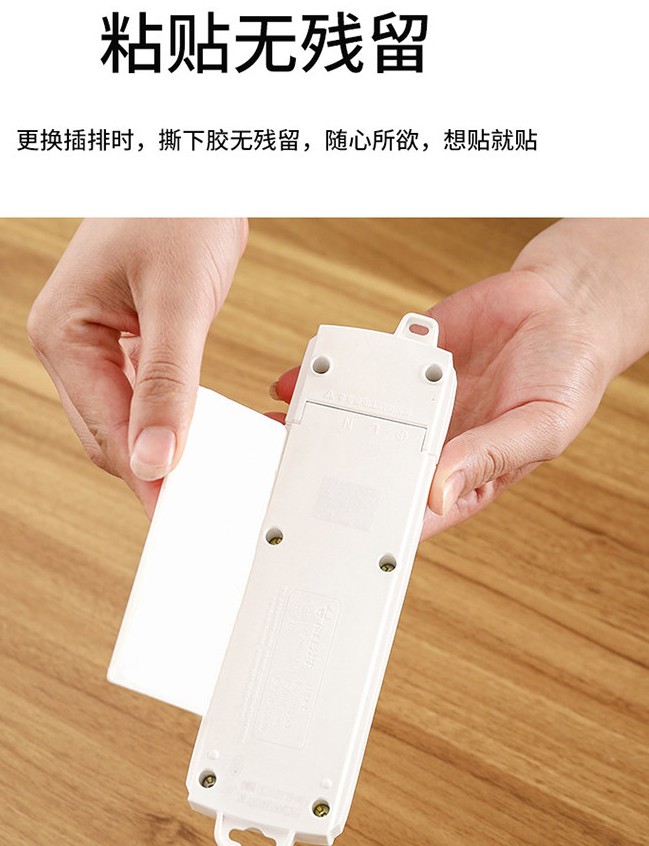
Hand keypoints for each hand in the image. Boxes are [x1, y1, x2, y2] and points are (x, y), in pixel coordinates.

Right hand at [28, 218, 247, 515]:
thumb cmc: (177, 207)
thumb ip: (169, 384)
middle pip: (109, 435)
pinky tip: (198, 432)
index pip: (102, 431)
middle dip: (152, 466)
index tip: (178, 512)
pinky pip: (143, 397)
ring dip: (162, 444)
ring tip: (203, 474)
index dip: (144, 475)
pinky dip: (170, 417)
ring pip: (126, 420)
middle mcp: (71, 344)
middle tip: (198, 502)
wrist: (195, 164)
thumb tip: (158, 459)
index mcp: (62, 334)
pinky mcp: (127, 339)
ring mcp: (97, 343)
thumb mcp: (179, 300)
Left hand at [272, 220, 647, 539]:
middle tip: (288, 485)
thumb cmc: (566, 378)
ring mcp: (412, 404)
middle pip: (372, 469)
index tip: (336, 539)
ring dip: (319, 427)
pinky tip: (297, 381)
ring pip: (356, 421)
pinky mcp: (403, 362)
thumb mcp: (539, 427)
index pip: (410, 512)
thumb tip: (440, 492)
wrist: (564, 307)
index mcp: (463, 475)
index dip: (374, 528)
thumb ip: (488, 457)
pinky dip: (330, 373)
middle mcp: (430, 444)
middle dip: (331, 478)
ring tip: (279, 435)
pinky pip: (361, 371)